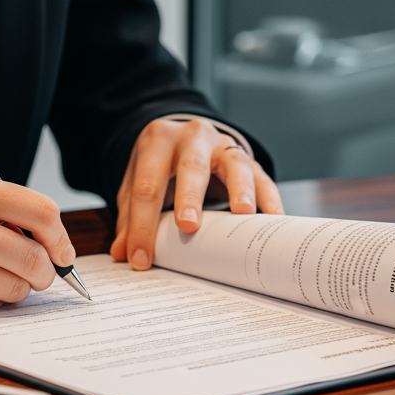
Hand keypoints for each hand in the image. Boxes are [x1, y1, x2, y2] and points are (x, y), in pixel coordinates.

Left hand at [109, 117, 282, 270]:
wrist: (187, 136)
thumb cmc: (162, 166)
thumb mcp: (137, 182)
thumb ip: (129, 216)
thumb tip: (122, 253)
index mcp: (157, 142)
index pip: (146, 186)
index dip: (141, 225)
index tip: (141, 259)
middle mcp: (192, 137)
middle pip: (191, 167)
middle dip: (189, 198)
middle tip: (188, 227)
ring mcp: (222, 145)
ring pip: (234, 164)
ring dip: (239, 190)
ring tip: (243, 213)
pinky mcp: (246, 157)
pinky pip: (262, 176)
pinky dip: (269, 197)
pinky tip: (273, 216)